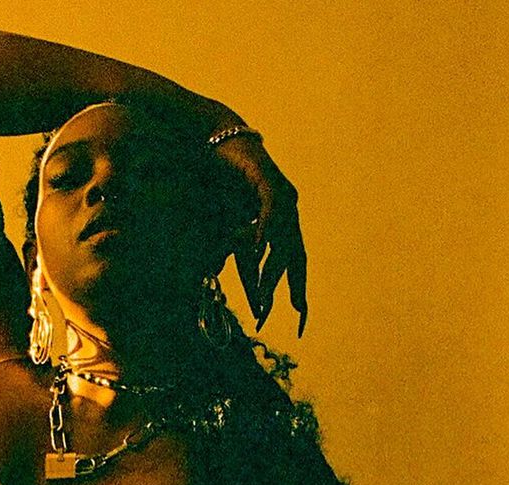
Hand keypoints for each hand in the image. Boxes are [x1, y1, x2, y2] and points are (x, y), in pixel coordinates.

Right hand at [215, 133, 307, 337]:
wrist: (210, 143)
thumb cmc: (216, 184)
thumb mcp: (223, 230)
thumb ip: (230, 254)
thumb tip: (220, 277)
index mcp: (277, 226)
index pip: (285, 265)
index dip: (287, 291)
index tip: (289, 317)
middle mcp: (285, 212)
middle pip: (294, 257)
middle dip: (296, 287)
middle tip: (297, 313)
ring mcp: (281, 196)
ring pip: (282, 241)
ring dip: (273, 272)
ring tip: (267, 299)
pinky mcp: (268, 180)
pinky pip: (270, 213)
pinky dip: (263, 235)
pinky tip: (257, 255)